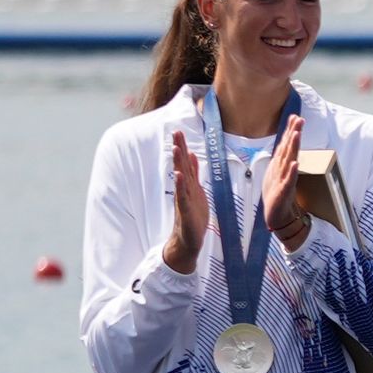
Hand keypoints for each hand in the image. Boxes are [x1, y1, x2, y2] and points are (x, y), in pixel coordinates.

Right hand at [159, 130, 209, 272]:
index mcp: (189, 185)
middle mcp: (186, 190)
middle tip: (176, 132)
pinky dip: (180, 185)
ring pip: (182, 178)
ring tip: (177, 148)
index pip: (185, 163)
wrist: (188, 241)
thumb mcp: (196, 191)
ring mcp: (185, 199)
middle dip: (179, 149)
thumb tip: (191, 156)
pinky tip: (178, 174)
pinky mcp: (186, 211)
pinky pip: (182, 196)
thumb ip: (193, 175)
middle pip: (182, 166)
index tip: (178, 132)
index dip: (182, 147)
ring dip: (179, 163)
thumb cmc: (193, 216)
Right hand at [263, 113, 310, 249]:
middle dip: (292, 133)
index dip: (290, 131)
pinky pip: (288, 181)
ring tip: (296, 134)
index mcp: (280, 165)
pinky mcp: (282, 192)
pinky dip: (291, 172)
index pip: (286, 145)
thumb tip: (290, 145)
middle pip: (286, 149)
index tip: (295, 117)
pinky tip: (295, 163)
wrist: (276, 216)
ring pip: (287, 161)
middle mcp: (279, 170)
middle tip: (297, 119)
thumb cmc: (279, 194)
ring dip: (291, 147)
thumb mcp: (281, 174)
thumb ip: (285, 160)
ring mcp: (280, 180)